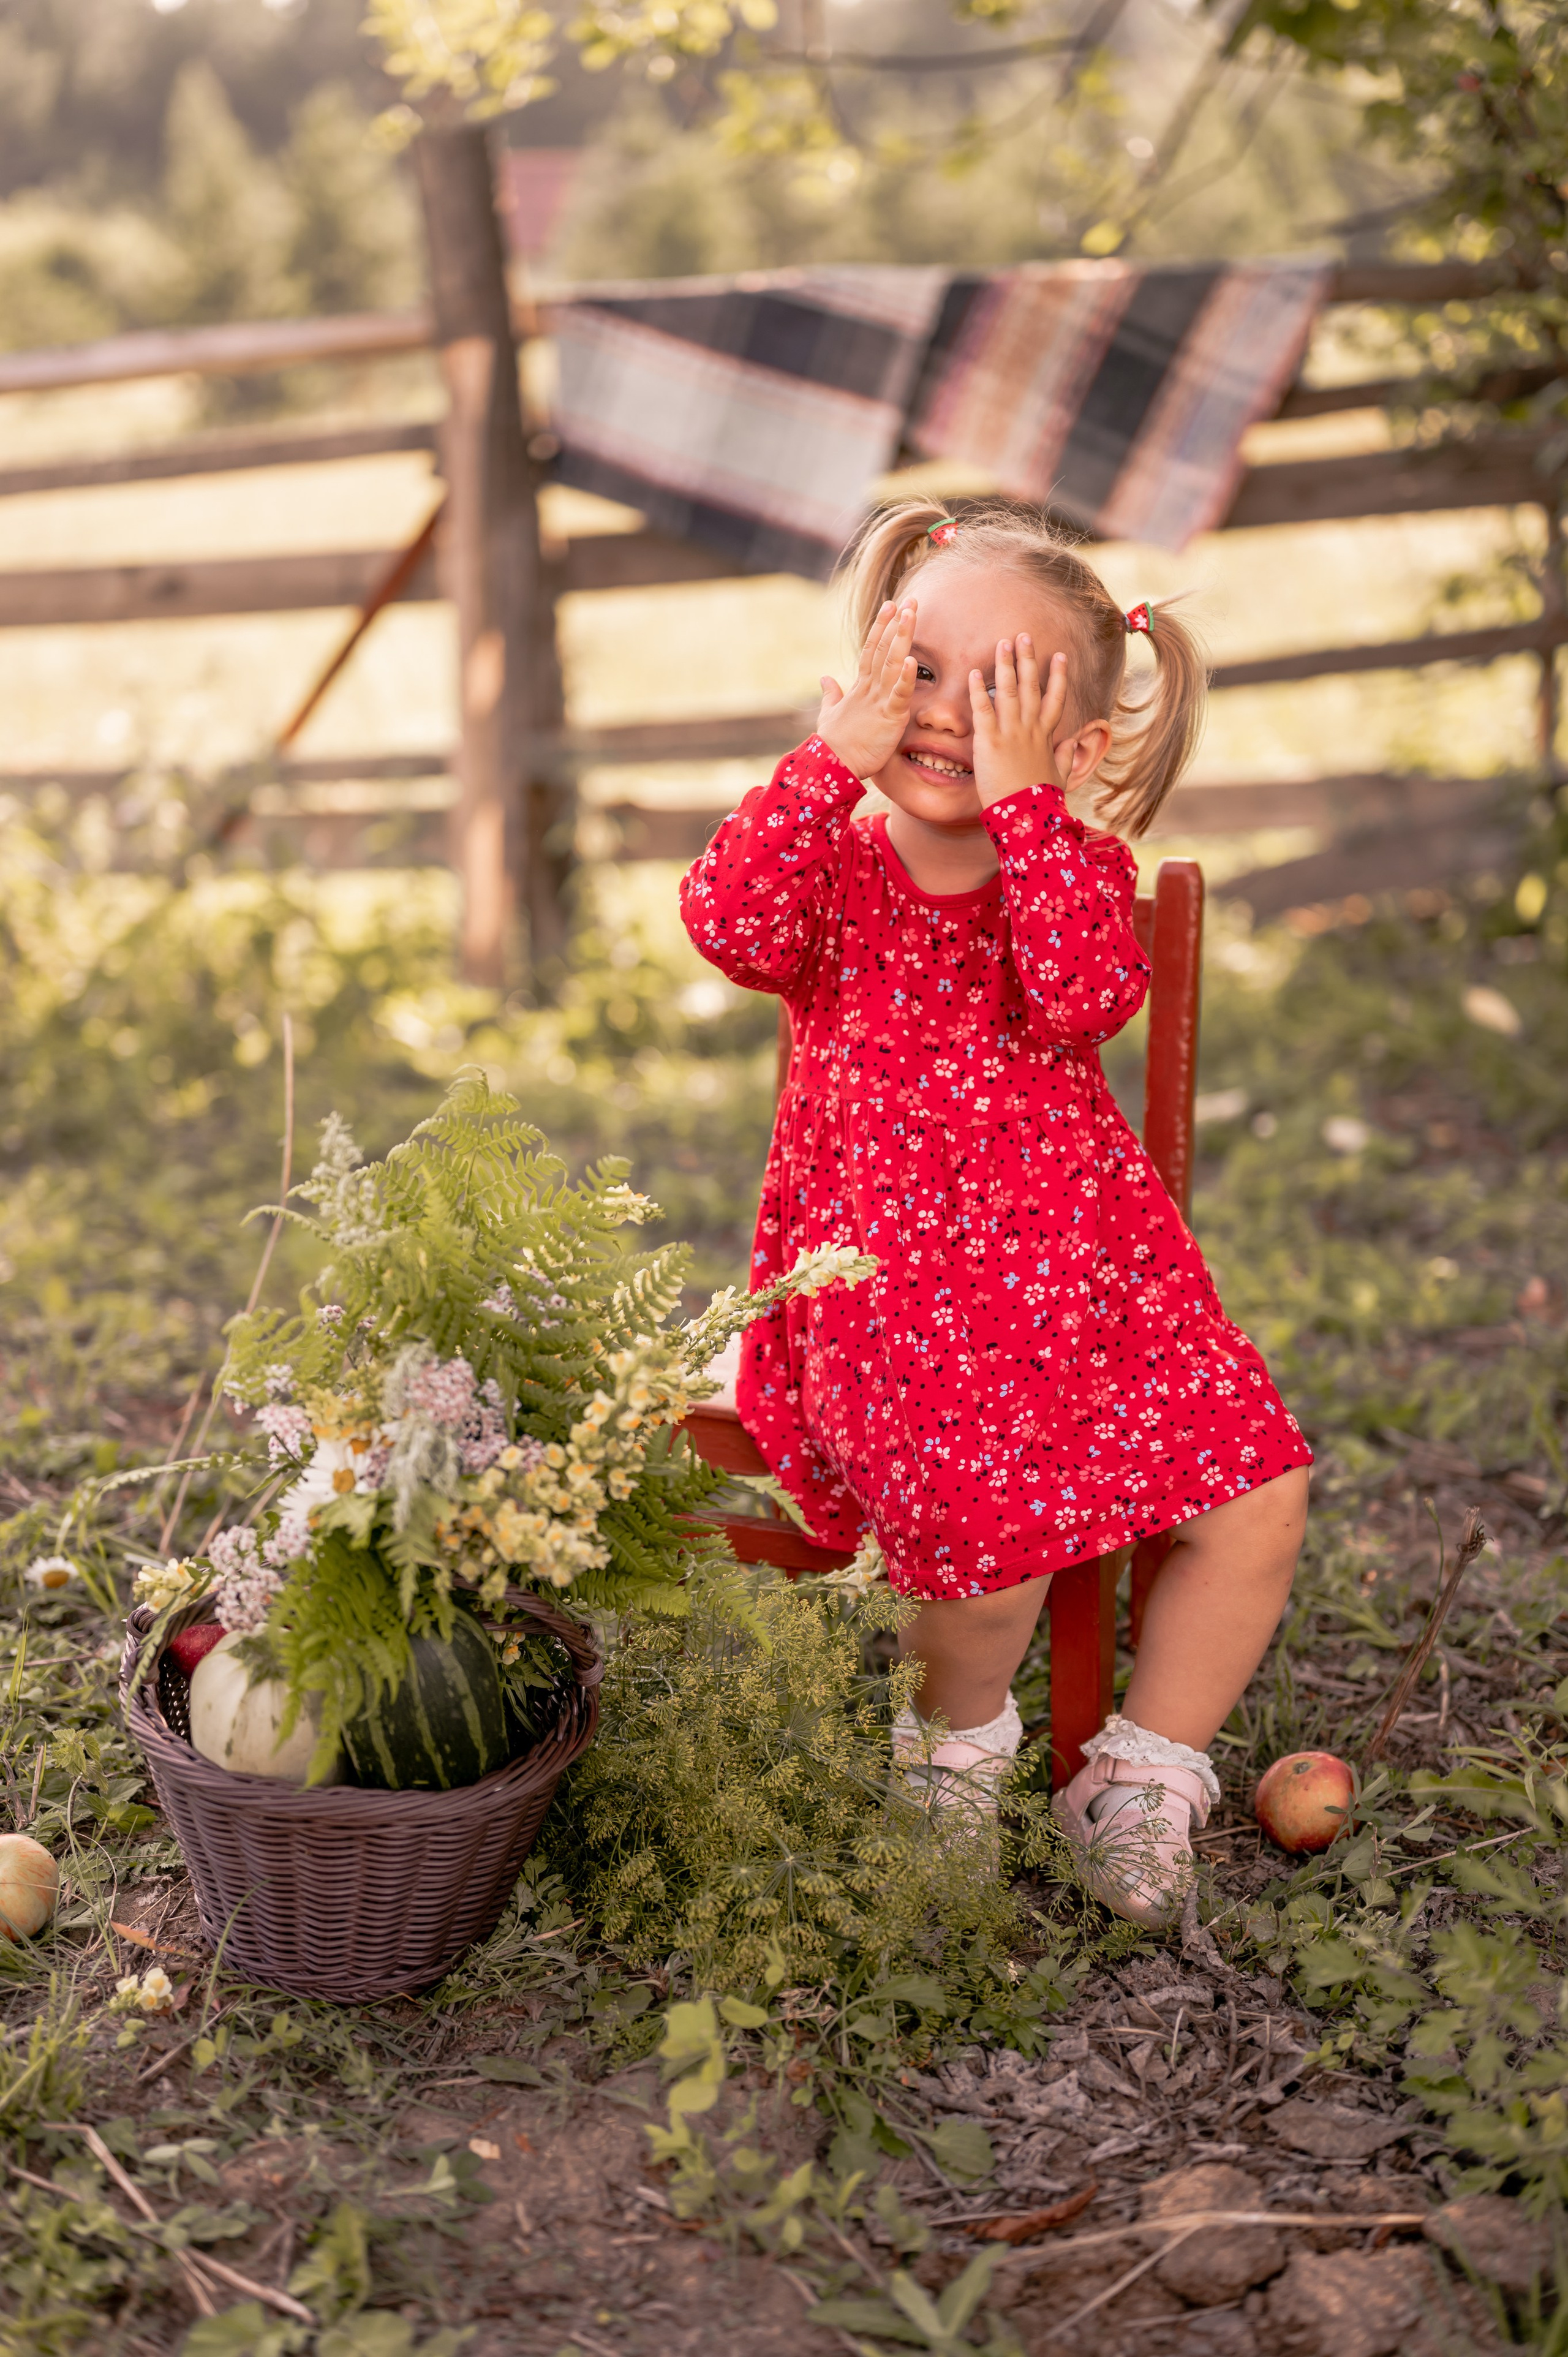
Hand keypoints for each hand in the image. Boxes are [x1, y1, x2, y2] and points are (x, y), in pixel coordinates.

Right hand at [816, 601, 916, 778]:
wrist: (832, 765)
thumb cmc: (834, 743)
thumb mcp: (830, 714)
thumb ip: (831, 694)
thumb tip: (825, 677)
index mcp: (859, 687)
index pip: (871, 650)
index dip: (882, 627)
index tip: (891, 606)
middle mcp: (869, 688)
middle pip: (884, 649)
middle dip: (897, 624)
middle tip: (909, 600)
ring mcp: (879, 700)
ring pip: (893, 663)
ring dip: (902, 638)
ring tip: (911, 614)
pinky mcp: (889, 717)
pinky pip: (899, 694)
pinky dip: (906, 677)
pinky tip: (912, 660)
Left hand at [970, 634, 1069, 807]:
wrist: (1026, 817)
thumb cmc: (1041, 800)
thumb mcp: (1058, 776)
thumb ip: (1065, 757)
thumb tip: (1073, 744)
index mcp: (1046, 736)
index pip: (1055, 698)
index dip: (1058, 675)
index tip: (1059, 655)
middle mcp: (1030, 729)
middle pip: (1032, 685)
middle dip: (1028, 659)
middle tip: (1024, 636)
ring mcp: (1011, 733)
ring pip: (1009, 690)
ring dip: (1005, 664)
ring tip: (1003, 642)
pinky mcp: (991, 742)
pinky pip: (983, 710)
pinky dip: (978, 690)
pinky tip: (974, 673)